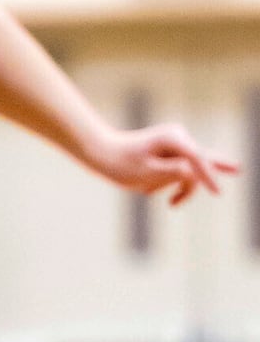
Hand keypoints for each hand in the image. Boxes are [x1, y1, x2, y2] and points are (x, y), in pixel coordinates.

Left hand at [89, 123, 239, 205]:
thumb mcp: (147, 172)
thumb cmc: (121, 163)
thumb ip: (172, 172)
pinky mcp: (173, 155)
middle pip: (201, 161)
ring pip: (192, 173)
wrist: (102, 154)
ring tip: (172, 204)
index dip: (208, 176)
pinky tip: (171, 201)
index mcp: (173, 138)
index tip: (217, 193)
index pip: (198, 159)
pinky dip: (176, 187)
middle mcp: (178, 138)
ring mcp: (176, 146)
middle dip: (218, 168)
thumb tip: (193, 172)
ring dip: (181, 189)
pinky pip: (184, 174)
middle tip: (239, 169)